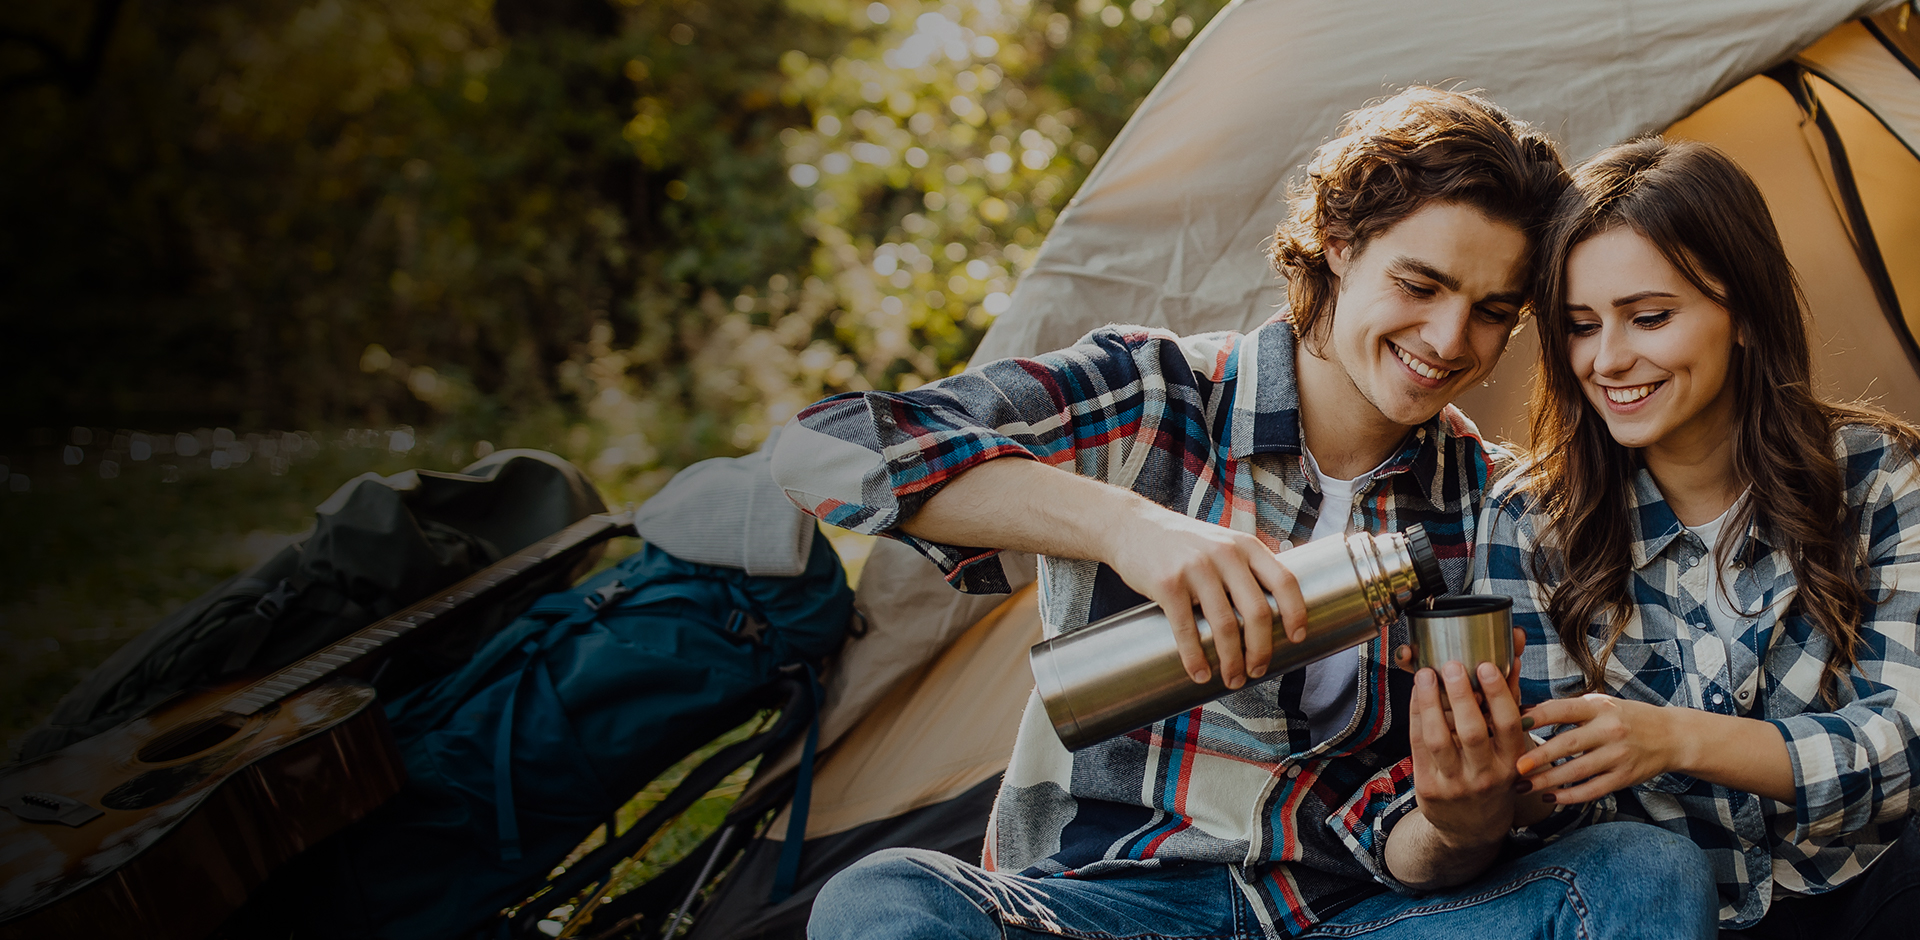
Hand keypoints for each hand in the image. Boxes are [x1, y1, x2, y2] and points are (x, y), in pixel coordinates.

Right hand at [1102, 500, 1304, 688]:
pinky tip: (1199, 673)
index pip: (1285, 581)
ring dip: (1231, 661)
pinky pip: (1186, 629)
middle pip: (1257, 612)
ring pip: (1225, 626)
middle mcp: (1225, 554)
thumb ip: (1245, 569)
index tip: (1297, 638)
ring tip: (1232, 679)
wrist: (1131, 525)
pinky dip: (1195, 658)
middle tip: (1257, 670)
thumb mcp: (1221, 543)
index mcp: (1245, 546)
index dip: (1296, 614)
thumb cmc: (1181, 543)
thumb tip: (1269, 615)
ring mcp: (1195, 568)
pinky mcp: (1167, 583)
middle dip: (1261, 650)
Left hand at [1406, 648, 1533, 848]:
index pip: (1508, 724)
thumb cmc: (1494, 775)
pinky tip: (1415, 693)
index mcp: (1512, 763)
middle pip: (1472, 731)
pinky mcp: (1429, 787)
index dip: (1498, 693)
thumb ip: (1510, 702)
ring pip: (1439, 738)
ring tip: (1425, 673)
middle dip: (1460, 695)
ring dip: (1430, 702)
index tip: (1487, 665)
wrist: (1471, 828)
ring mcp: (1455, 784)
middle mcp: (1486, 775)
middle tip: (1453, 664)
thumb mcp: (1510, 748)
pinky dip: (1416, 715)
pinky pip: (1418, 745)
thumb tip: (1513, 654)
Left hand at [1516, 694, 1679, 804]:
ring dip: (1548, 780)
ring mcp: (1618, 755)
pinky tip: (1551, 798)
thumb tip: (1521, 711)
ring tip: (1522, 786)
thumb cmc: (1626, 717)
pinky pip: (1593, 790)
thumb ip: (1566, 709)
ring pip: (1577, 771)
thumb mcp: (1599, 704)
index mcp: (1598, 707)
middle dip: (1539, 756)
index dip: (1535, 717)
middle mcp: (1609, 730)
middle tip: (1514, 766)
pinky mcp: (1624, 777)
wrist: (1671, 736)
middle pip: (1568, 744)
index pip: (1561, 710)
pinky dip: (1570, 796)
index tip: (1511, 724)